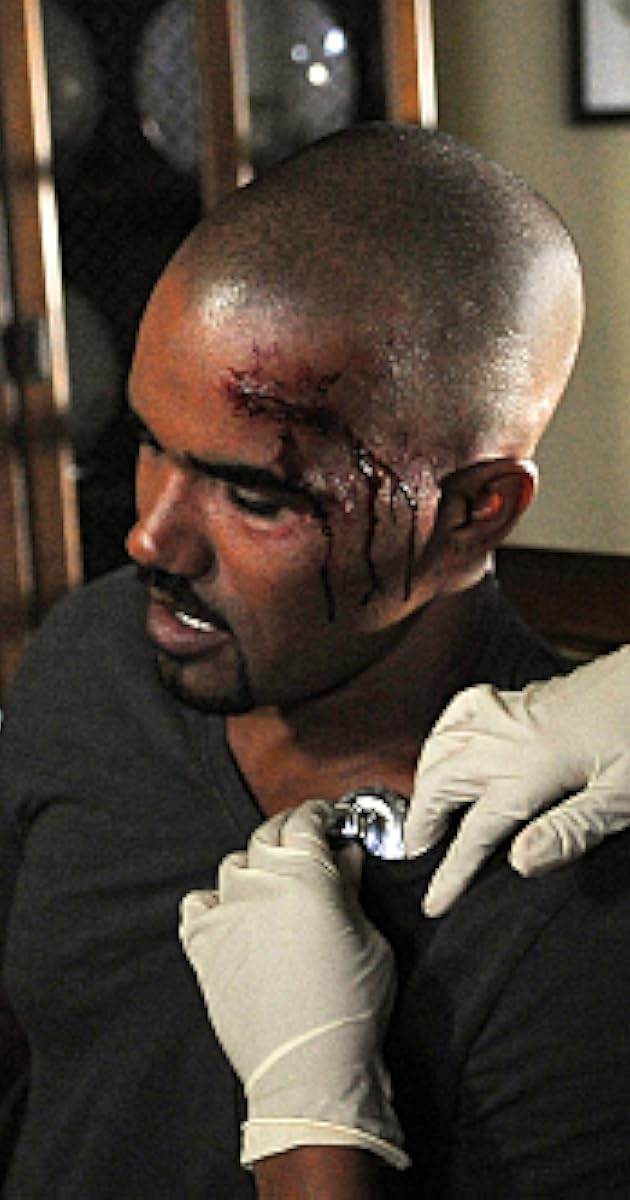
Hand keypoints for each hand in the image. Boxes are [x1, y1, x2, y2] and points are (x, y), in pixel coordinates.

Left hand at [180, 800, 409, 1170]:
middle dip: (288, 832)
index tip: (326, 818)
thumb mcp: (370, 939)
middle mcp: (259, 884)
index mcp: (305, 875)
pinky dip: (214, 902)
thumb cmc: (351, 1006)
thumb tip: (345, 855)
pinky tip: (233, 916)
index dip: (317, 814)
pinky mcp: (202, 945)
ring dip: (255, 867)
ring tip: (274, 889)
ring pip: (234, 866)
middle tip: (305, 844)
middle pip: (267, 835)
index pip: (304, 820)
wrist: (307, 1069)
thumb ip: (351, 888)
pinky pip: (197, 904)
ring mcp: (225, 913)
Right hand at [405, 646, 629, 916]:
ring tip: (424, 814)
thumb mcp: (621, 795)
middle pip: (438, 785)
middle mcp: (507, 739)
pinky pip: (458, 714)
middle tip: (418, 856)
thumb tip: (518, 862)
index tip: (434, 903)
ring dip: (424, 783)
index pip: (475, 832)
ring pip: (440, 748)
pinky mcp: (516, 698)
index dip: (450, 872)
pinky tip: (447, 748)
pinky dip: (441, 738)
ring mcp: (507, 714)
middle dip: (420, 824)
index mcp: (532, 770)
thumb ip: (571, 831)